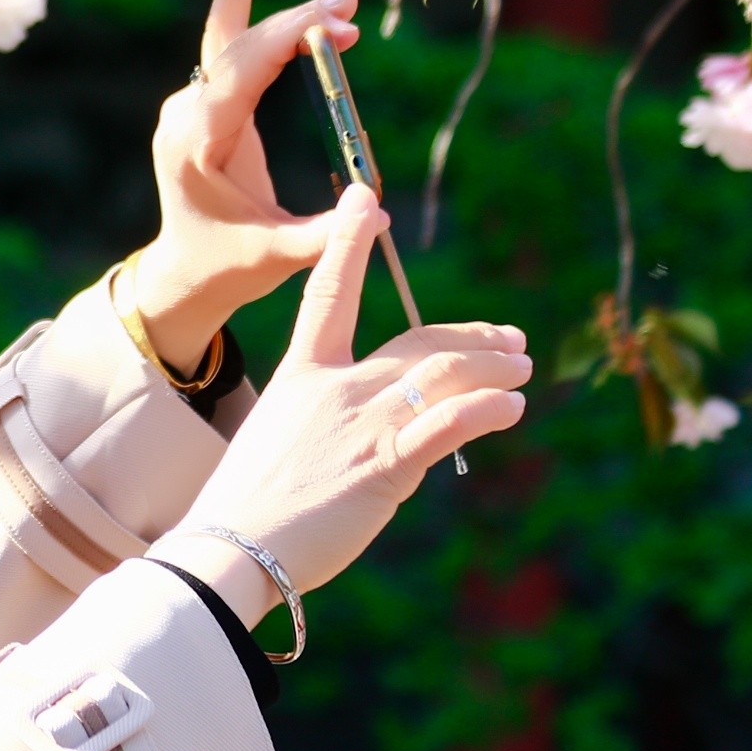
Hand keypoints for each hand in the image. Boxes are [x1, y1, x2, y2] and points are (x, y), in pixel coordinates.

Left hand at [112, 0, 358, 372]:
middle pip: (238, 47)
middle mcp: (185, 116)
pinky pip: (227, 53)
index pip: (241, 69)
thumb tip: (378, 216)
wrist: (185, 272)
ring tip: (343, 3)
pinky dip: (260, 25)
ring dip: (284, 20)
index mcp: (196, 142)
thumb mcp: (276, 256)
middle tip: (350, 3)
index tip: (342, 26)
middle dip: (296, 20)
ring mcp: (188, 108)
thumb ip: (325, 237)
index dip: (288, 37)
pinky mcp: (200, 108)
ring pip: (231, 42)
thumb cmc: (228, 265)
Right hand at [161, 185, 531, 607]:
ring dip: (495, 367)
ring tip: (522, 372)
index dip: (348, 243)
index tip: (366, 201)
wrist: (230, 549)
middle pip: (421, 341)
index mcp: (301, 376)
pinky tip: (512, 407)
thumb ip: (327, 428)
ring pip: (447, 373)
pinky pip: (450, 423)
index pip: (328, 293)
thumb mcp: (280, 443)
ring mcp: (361, 424)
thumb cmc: (247, 507)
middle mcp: (335, 389)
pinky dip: (489, 409)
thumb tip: (372, 442)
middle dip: (474, 336)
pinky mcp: (384, 466)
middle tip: (511, 340)